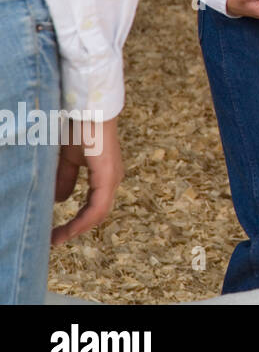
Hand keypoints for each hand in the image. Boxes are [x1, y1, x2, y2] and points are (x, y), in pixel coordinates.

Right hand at [52, 118, 122, 246]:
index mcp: (104, 176)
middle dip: (75, 229)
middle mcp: (112, 179)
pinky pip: (99, 205)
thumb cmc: (79, 128)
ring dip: (77, 228)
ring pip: (99, 213)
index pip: (93, 207)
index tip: (56, 235)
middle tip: (53, 241)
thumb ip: (65, 178)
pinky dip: (84, 220)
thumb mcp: (68, 159)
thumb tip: (60, 200)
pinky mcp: (108, 175)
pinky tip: (70, 229)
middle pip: (97, 214)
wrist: (86, 110)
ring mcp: (112, 177)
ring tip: (57, 239)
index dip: (75, 223)